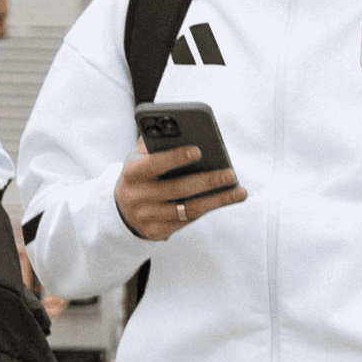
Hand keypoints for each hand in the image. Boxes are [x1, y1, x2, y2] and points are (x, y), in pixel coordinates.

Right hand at [117, 147, 245, 240]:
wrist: (122, 207)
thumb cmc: (141, 173)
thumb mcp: (140, 155)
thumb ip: (157, 141)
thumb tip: (186, 129)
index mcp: (132, 172)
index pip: (154, 164)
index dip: (175, 157)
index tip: (198, 150)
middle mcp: (136, 197)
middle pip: (178, 189)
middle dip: (207, 181)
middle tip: (231, 174)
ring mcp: (146, 217)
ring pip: (187, 209)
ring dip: (216, 200)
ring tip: (239, 192)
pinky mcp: (155, 232)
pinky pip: (187, 220)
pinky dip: (207, 209)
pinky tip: (224, 200)